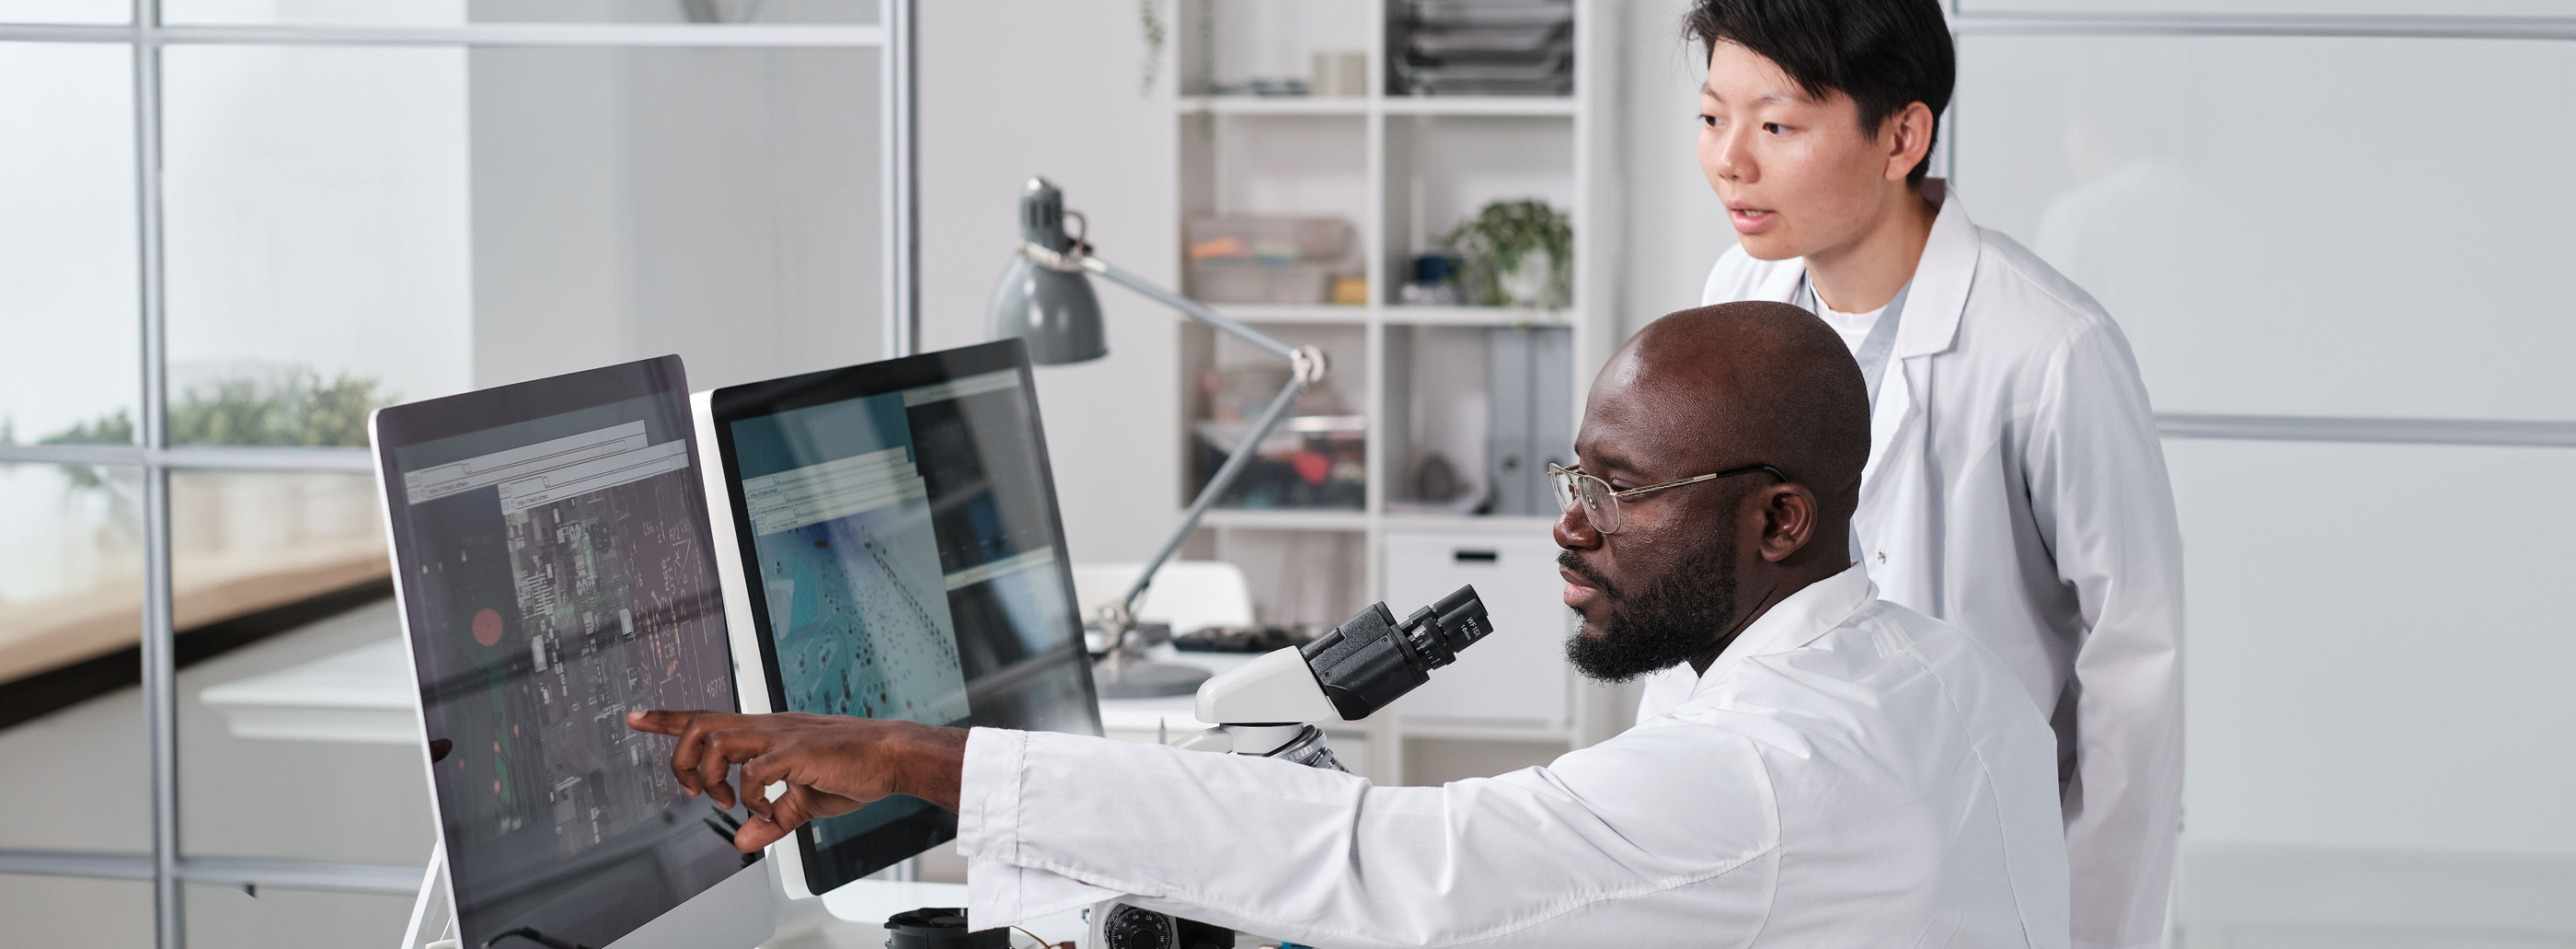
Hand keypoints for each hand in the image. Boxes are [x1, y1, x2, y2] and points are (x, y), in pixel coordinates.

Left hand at [626, 710, 969, 851]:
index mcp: (766, 732)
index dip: (667, 718)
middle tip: (688, 789)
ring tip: (727, 800)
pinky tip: (766, 810)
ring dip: (711, 776)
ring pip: (716, 741)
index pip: (707, 718)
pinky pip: (754, 772)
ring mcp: (780, 736)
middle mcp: (767, 727)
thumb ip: (770, 820)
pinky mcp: (795, 751)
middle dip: (679, 755)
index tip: (636, 717)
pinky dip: (751, 797)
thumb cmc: (853, 770)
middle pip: (700, 724)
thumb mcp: (802, 803)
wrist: (891, 756)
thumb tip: (742, 840)